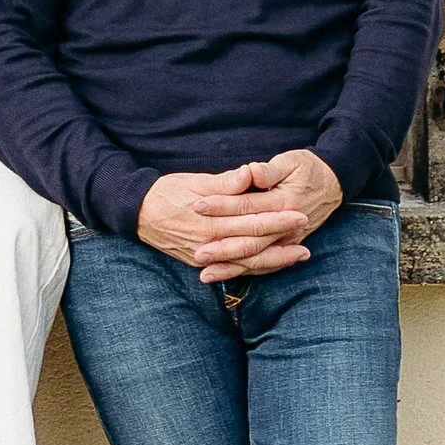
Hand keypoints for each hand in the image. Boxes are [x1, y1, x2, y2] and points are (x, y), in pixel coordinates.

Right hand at [136, 151, 342, 281]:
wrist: (137, 214)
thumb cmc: (166, 192)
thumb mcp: (193, 182)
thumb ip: (224, 183)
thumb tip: (248, 174)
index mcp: (211, 222)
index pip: (253, 222)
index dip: (278, 220)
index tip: (300, 214)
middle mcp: (210, 244)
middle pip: (255, 246)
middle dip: (283, 241)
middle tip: (307, 234)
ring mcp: (206, 257)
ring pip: (248, 263)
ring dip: (275, 260)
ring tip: (299, 255)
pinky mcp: (202, 262)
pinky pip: (234, 269)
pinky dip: (255, 268)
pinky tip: (271, 265)